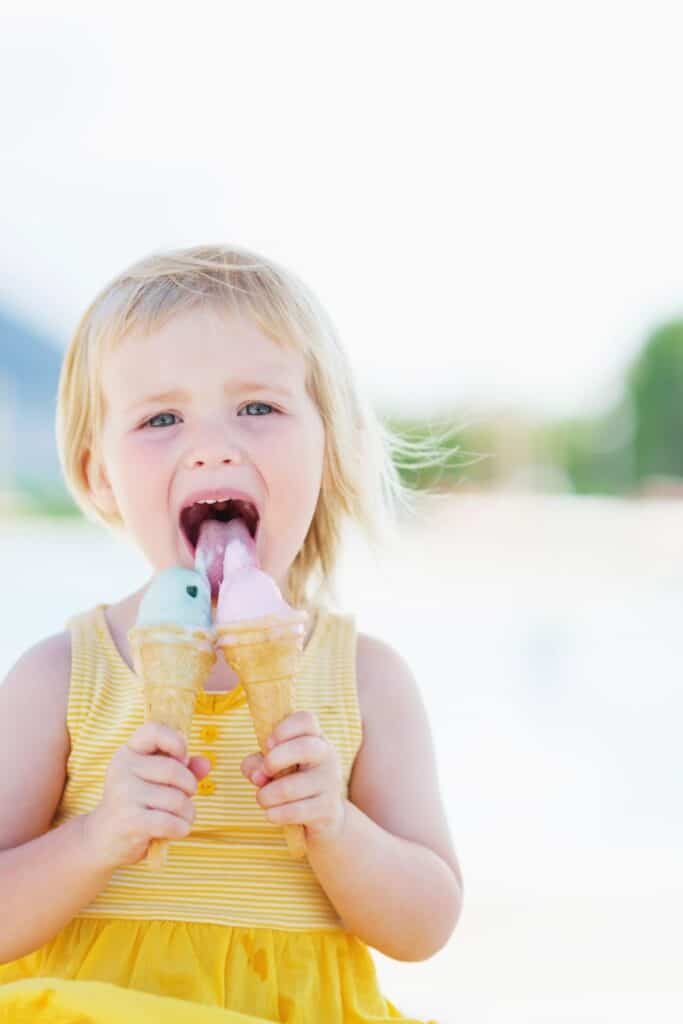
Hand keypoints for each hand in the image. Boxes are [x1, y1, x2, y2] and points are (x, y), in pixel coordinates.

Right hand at [83, 722, 211, 869]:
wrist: (103, 840)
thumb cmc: (137, 805)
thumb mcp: (157, 781)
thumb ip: (183, 769)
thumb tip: (206, 764)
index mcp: (128, 752)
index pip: (153, 730)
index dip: (176, 742)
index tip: (182, 759)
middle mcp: (122, 768)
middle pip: (174, 770)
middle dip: (189, 787)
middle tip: (184, 798)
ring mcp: (124, 794)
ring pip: (177, 799)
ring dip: (188, 813)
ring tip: (181, 818)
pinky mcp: (130, 821)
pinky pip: (171, 822)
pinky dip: (181, 828)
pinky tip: (176, 830)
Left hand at [240, 710, 344, 843]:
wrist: (325, 816)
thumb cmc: (293, 781)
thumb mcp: (272, 766)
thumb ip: (256, 764)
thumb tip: (258, 776)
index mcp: (314, 737)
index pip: (306, 720)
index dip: (284, 729)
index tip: (267, 744)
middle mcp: (326, 755)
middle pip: (304, 747)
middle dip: (275, 760)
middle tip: (265, 773)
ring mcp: (330, 782)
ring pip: (291, 787)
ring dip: (266, 796)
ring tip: (263, 799)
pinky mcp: (328, 809)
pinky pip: (294, 811)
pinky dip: (274, 814)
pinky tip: (270, 814)